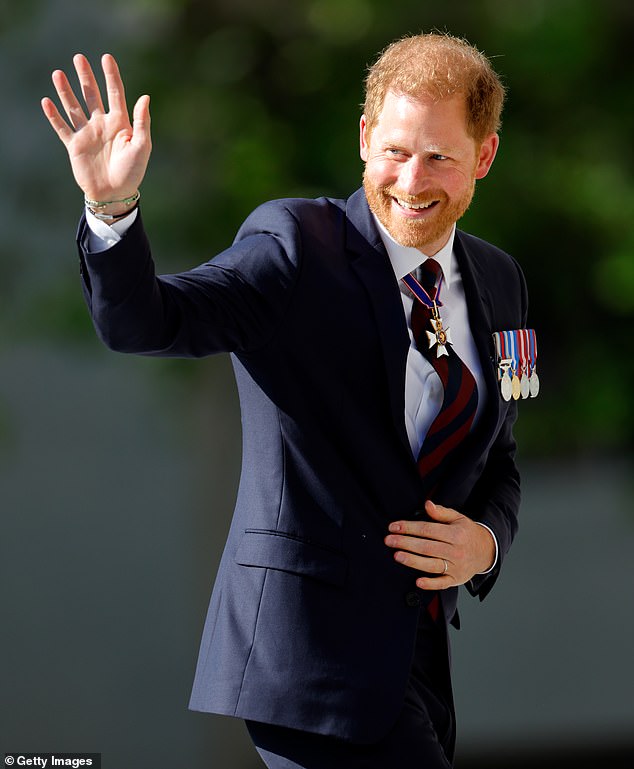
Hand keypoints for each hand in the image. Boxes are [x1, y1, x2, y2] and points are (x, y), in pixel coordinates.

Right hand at [41, 53, 151, 207]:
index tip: (106, 57)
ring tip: (58, 73)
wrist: (115, 194)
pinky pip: (62, 128)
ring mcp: (87, 134)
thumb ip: (142, 122)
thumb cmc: (132, 172)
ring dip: (66, 91)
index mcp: (120, 123)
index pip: (115, 93)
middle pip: (92, 95)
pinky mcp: (75, 146)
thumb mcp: (142, 146)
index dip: (111, 76)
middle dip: (85, 77)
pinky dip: (54, 116)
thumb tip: (145, 97)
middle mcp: (102, 125)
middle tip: (78, 58)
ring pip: (74, 107)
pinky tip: (47, 101)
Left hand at [384, 500, 495, 589]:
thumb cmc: (467, 533)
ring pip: (432, 564)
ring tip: (397, 556)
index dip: (409, 528)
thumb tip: (427, 504)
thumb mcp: (458, 518)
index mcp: (455, 533)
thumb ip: (441, 512)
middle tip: (389, 540)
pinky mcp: (456, 579)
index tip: (393, 527)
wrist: (486, 551)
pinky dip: (431, 583)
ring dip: (413, 561)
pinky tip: (418, 581)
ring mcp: (456, 566)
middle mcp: (456, 550)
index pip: (427, 530)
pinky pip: (442, 583)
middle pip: (427, 547)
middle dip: (405, 543)